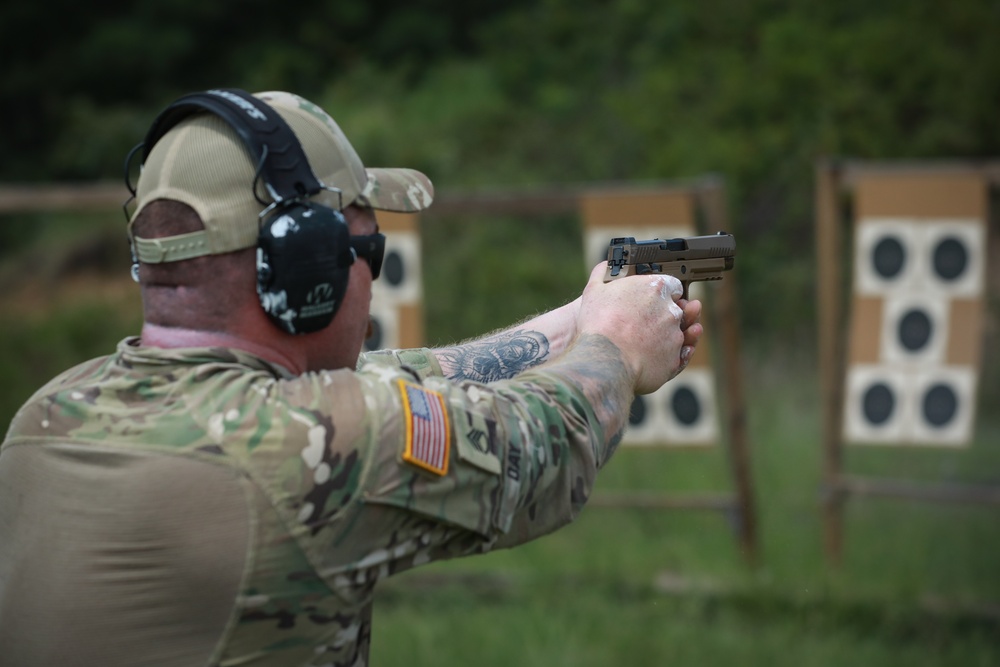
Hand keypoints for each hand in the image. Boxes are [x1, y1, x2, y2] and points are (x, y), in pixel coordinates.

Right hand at [577, 263, 702, 393]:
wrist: (605, 361)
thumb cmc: (599, 324)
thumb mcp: (594, 290)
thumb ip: (602, 273)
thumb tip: (604, 267)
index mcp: (656, 288)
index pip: (672, 286)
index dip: (663, 293)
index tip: (653, 299)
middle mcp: (671, 310)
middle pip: (676, 310)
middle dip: (664, 315)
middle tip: (645, 322)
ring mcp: (675, 335)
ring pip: (675, 334)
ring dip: (664, 337)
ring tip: (645, 342)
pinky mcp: (674, 358)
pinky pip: (674, 356)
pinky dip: (664, 357)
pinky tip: (650, 357)